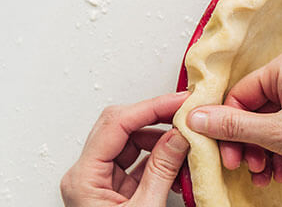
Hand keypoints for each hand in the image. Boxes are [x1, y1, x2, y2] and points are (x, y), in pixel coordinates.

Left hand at [61, 92, 190, 206]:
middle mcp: (88, 176)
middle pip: (121, 127)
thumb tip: (179, 136)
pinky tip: (179, 161)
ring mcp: (101, 182)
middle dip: (156, 118)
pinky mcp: (115, 191)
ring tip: (186, 143)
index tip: (178, 101)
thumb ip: (162, 170)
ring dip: (161, 140)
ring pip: (132, 143)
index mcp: (84, 179)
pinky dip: (161, 158)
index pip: (116, 124)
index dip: (151, 108)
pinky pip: (139, 162)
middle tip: (184, 113)